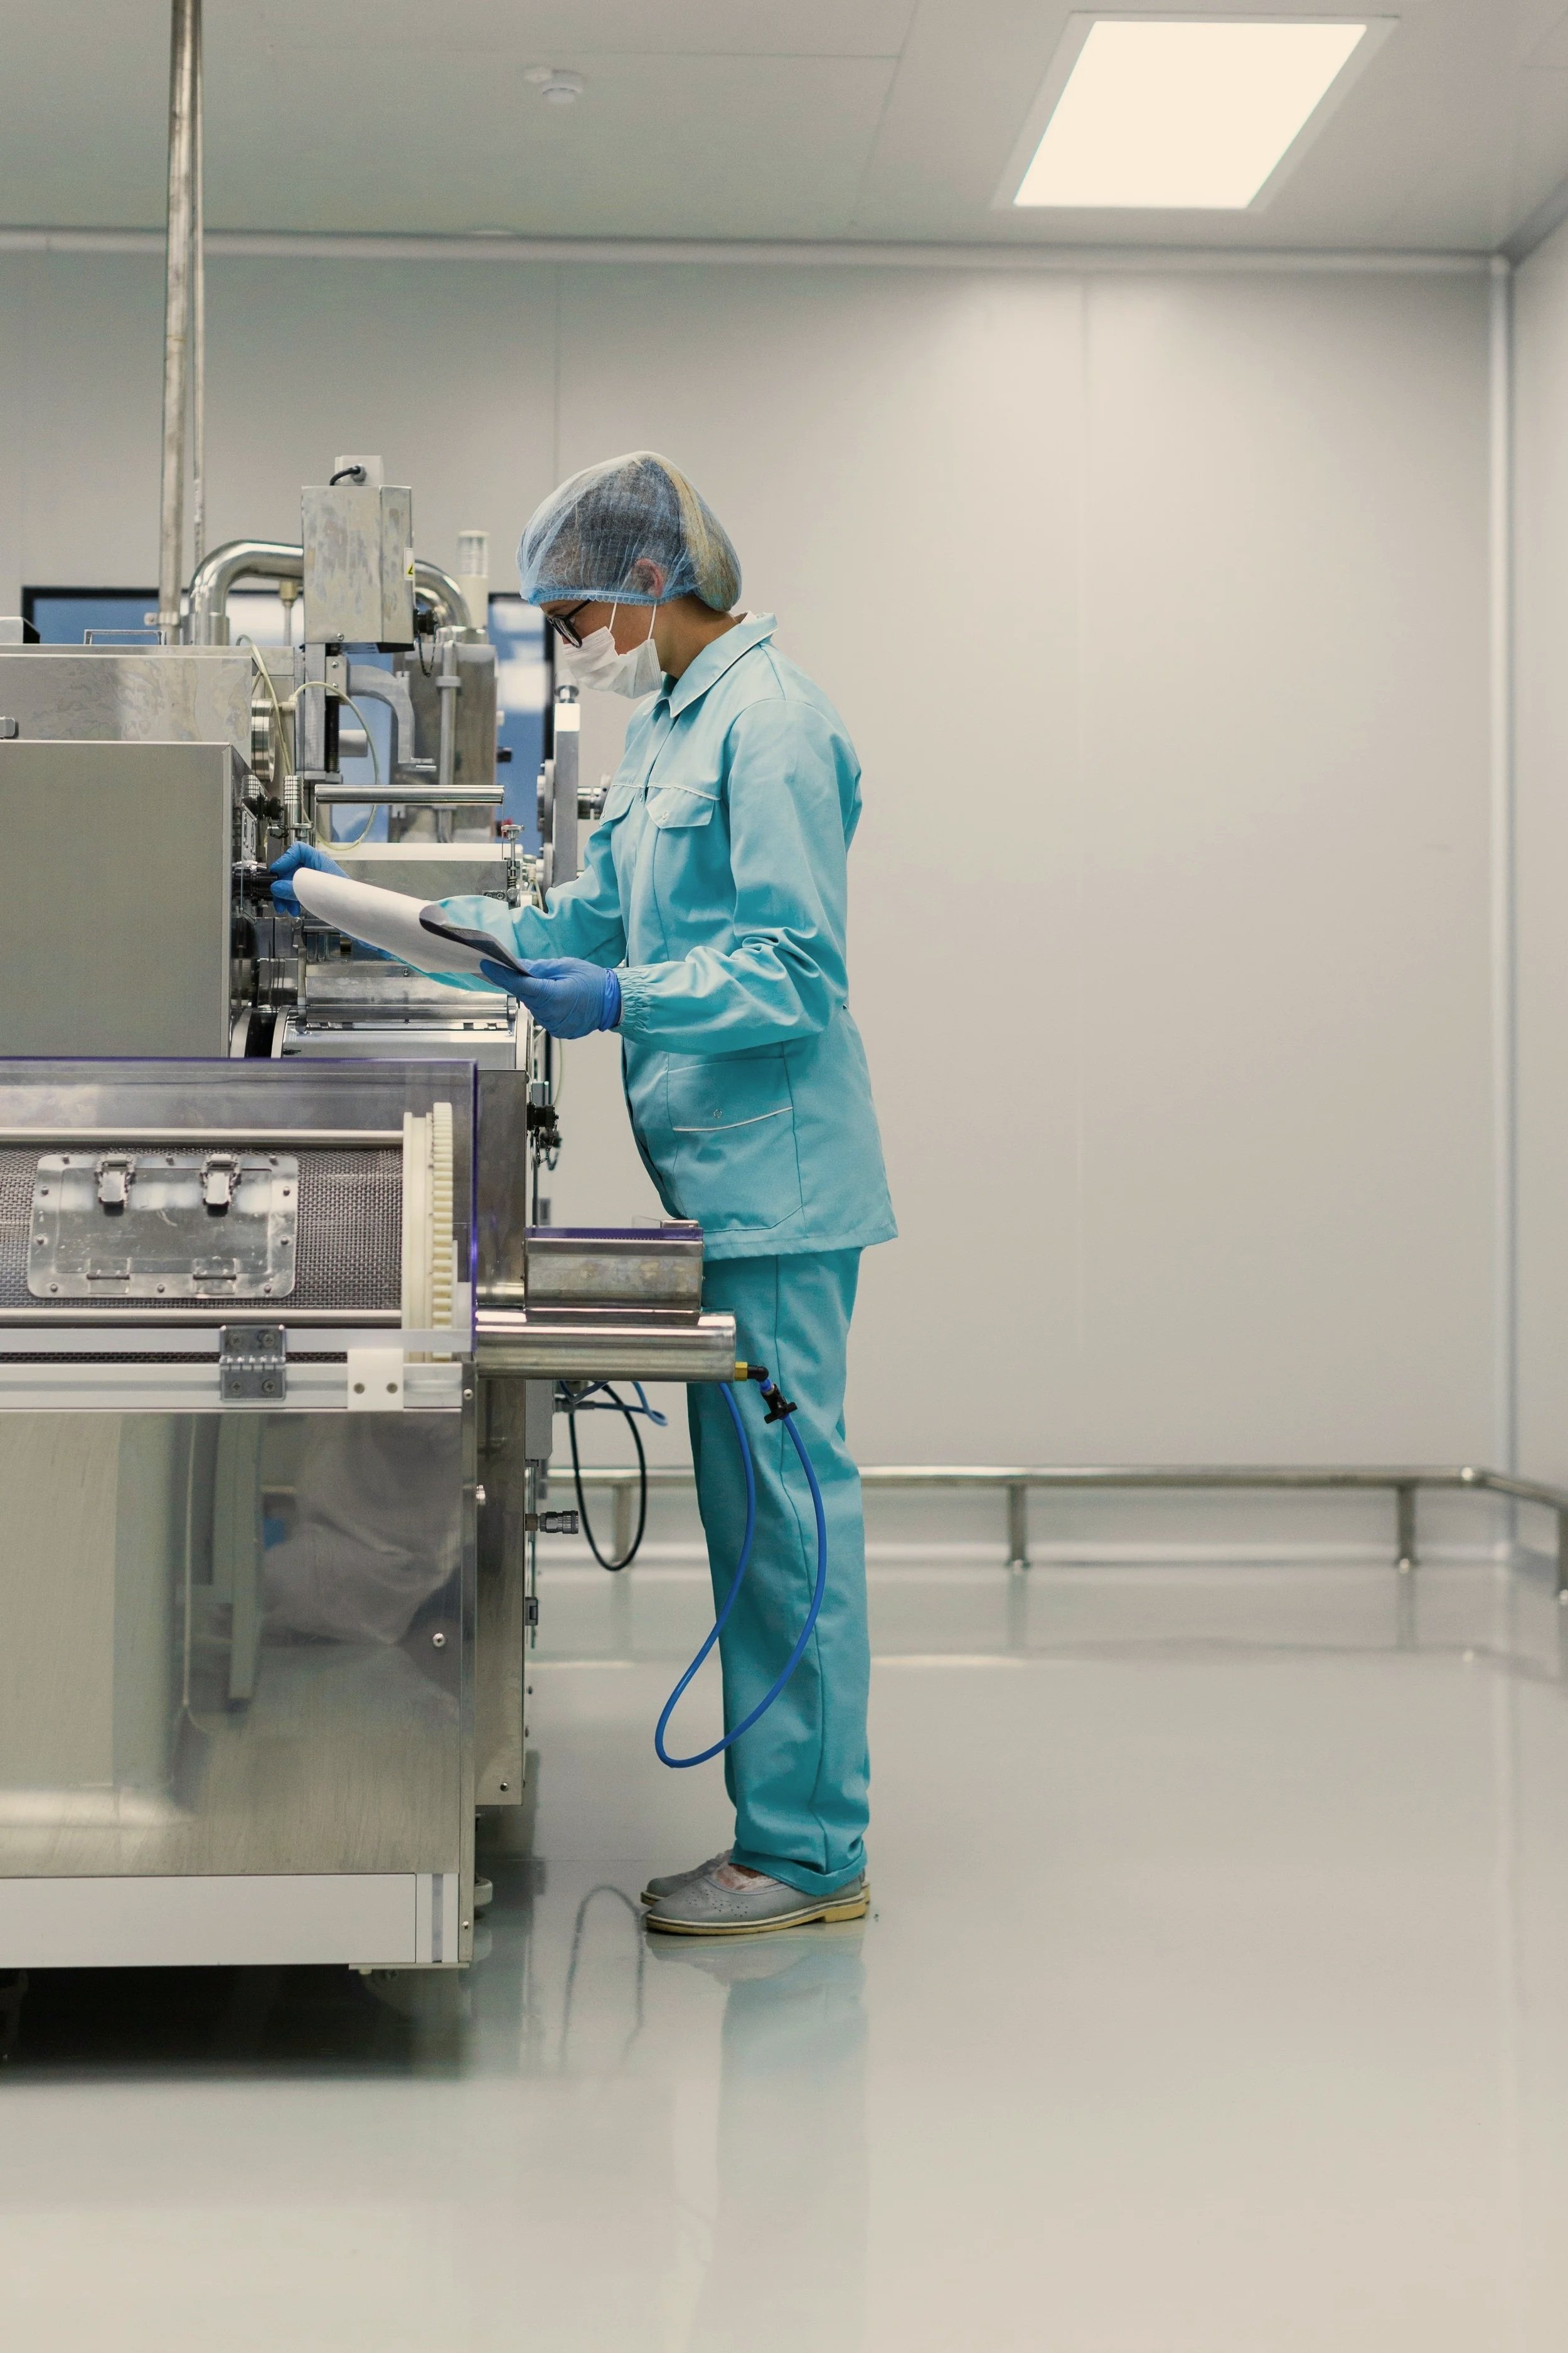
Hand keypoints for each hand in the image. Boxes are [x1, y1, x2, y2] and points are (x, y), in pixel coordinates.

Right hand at [270, 843, 344, 916]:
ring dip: (285, 895)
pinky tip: (293, 910)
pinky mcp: (317, 894)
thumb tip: (277, 887)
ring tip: (285, 908)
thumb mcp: (315, 893)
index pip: (298, 850)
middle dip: (281, 883)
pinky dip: (292, 901)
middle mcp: (317, 869)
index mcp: (320, 861)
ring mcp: (317, 882)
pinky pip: (299, 893)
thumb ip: (294, 888)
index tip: (276, 872)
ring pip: (293, 883)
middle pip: (291, 869)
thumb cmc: (346, 901)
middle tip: (276, 896)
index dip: (285, 859)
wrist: (360, 918)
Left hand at [480, 957, 621, 1039]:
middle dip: (521, 984)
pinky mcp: (558, 1032)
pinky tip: (557, 999)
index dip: (500, 976)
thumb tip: (516, 966)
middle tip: (524, 971)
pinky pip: (543, 1016)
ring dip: (535, 996)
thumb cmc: (593, 981)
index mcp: (553, 996)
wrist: (614, 1002)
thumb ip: (538, 968)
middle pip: (524, 997)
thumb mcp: (565, 966)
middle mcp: (551, 1015)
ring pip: (533, 1007)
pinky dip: (544, 1007)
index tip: (486, 966)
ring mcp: (554, 1026)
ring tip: (552, 986)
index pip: (519, 986)